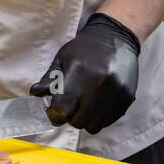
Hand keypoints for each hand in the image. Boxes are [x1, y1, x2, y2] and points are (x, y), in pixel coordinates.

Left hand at [30, 12, 140, 134]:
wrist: (117, 37)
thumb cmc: (85, 47)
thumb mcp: (63, 58)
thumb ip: (49, 79)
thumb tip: (36, 93)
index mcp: (79, 72)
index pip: (63, 110)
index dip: (55, 114)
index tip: (55, 110)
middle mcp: (99, 84)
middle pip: (78, 122)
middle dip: (71, 116)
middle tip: (71, 105)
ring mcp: (116, 93)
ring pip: (94, 126)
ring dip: (87, 120)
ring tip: (85, 105)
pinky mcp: (127, 98)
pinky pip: (109, 121)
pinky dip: (100, 117)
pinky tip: (98, 102)